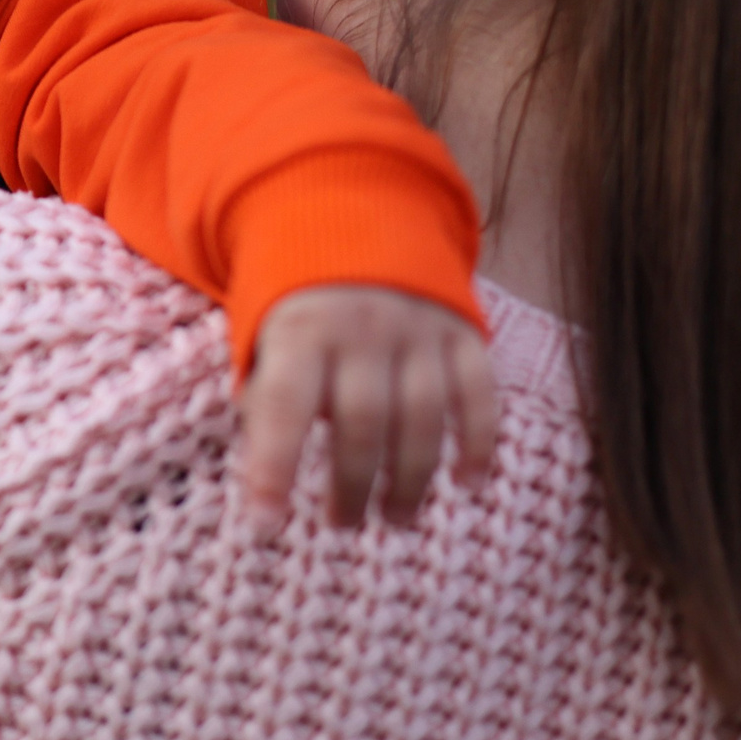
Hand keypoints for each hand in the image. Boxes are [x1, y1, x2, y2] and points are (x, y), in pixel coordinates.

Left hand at [233, 285, 496, 540]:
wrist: (359, 215)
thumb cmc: (297, 300)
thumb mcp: (262, 329)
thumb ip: (265, 389)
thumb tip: (264, 467)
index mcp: (300, 328)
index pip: (284, 405)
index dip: (273, 467)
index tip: (265, 524)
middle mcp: (362, 328)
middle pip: (362, 421)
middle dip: (352, 484)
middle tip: (341, 525)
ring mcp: (419, 329)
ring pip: (423, 417)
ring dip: (410, 479)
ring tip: (393, 519)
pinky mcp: (463, 332)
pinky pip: (478, 394)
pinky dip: (478, 443)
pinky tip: (467, 485)